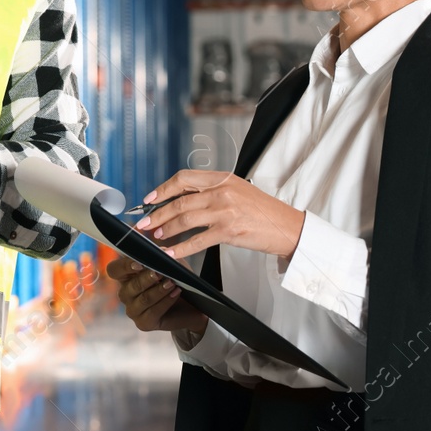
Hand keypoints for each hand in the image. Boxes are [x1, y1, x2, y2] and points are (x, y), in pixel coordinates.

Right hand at [107, 256, 206, 333]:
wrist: (191, 307)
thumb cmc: (177, 282)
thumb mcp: (172, 265)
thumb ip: (164, 257)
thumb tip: (161, 250)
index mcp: (126, 277)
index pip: (114, 270)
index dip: (124, 266)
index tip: (140, 263)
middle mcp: (126, 294)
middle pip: (130, 286)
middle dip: (146, 278)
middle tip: (160, 273)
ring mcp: (133, 310)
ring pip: (143, 299)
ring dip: (159, 290)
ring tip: (172, 283)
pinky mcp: (143, 323)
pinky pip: (153, 312)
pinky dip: (165, 301)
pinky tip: (175, 293)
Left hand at [134, 170, 304, 260]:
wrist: (287, 226)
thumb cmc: (261, 210)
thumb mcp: (236, 190)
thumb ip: (211, 191)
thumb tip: (180, 200)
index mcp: (221, 178)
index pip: (183, 178)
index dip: (162, 189)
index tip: (149, 199)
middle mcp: (221, 191)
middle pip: (179, 201)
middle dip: (157, 213)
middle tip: (143, 223)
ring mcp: (225, 211)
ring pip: (184, 220)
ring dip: (165, 229)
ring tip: (154, 236)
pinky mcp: (229, 231)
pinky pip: (197, 240)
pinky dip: (180, 248)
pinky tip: (170, 252)